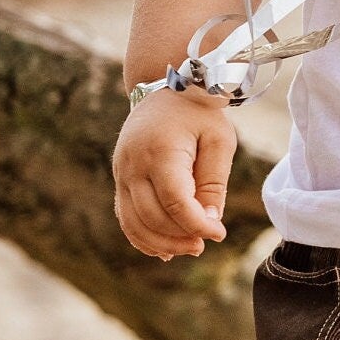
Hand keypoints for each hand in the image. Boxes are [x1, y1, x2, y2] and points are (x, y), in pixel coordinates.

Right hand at [113, 87, 236, 259]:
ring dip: (161, 242)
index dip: (197, 224)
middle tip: (206, 242)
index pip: (175, 201)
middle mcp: (133, 165)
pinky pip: (125, 217)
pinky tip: (165, 250)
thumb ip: (213, 182)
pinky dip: (142, 237)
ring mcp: (121, 173)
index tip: (219, 234)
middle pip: (152, 216)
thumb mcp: (219, 140)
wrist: (166, 89)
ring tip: (191, 247)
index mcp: (160, 152)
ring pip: (134, 223)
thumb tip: (210, 221)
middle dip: (180, 236)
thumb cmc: (199, 114)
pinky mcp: (119, 179)